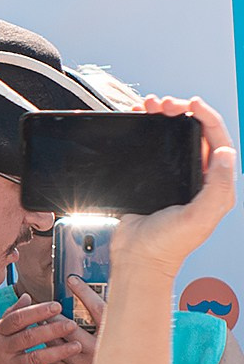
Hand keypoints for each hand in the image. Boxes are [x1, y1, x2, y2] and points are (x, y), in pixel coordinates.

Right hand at [0, 299, 84, 363]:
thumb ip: (11, 316)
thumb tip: (27, 297)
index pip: (17, 319)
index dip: (37, 312)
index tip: (57, 306)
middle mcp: (1, 349)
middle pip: (28, 337)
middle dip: (51, 330)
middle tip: (72, 325)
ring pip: (36, 358)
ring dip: (58, 352)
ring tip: (77, 346)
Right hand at [112, 96, 237, 278]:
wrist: (137, 258)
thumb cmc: (169, 245)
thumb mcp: (200, 217)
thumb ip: (218, 187)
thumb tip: (227, 153)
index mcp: (215, 183)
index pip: (217, 139)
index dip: (206, 116)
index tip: (190, 104)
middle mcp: (198, 176)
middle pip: (195, 132)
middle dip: (180, 111)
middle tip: (162, 104)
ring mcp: (175, 176)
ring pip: (173, 136)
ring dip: (162, 118)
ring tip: (148, 106)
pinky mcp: (152, 178)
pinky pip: (152, 147)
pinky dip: (146, 130)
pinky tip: (138, 122)